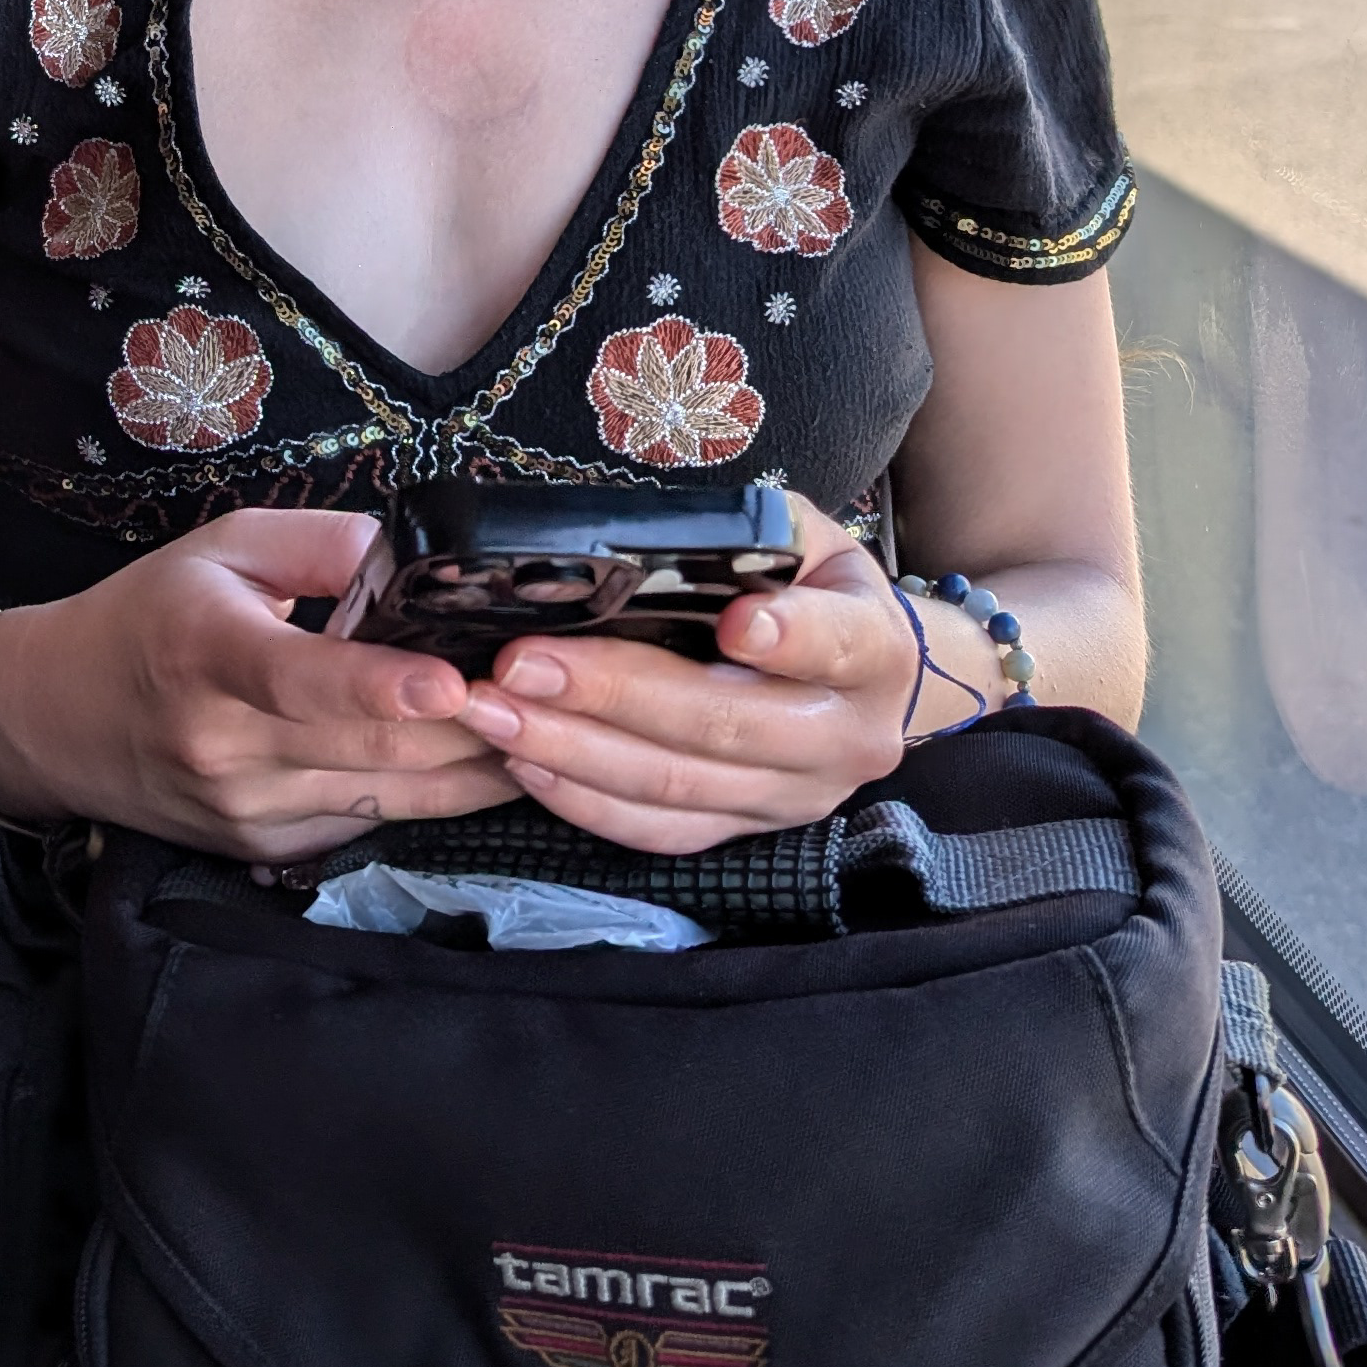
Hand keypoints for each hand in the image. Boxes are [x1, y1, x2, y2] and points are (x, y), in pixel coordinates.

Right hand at [0, 507, 518, 860]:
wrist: (56, 720)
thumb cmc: (150, 617)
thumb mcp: (221, 547)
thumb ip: (321, 545)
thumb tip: (417, 561)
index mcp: (206, 651)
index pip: (300, 680)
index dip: (380, 687)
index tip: (451, 683)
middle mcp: (223, 744)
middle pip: (372, 753)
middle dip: (475, 731)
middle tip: (554, 698)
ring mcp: (244, 811)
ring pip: (388, 801)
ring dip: (476, 773)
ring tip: (553, 735)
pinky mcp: (264, 852)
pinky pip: (368, 827)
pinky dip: (431, 799)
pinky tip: (485, 768)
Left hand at [454, 500, 915, 854]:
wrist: (870, 684)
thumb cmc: (817, 591)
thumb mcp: (808, 540)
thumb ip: (751, 533)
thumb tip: (650, 533)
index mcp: (873, 650)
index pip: (834, 644)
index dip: (786, 636)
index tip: (731, 621)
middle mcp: (844, 738)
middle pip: (723, 724)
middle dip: (612, 693)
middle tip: (520, 664)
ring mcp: (794, 797)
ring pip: (676, 787)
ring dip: (572, 751)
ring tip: (493, 712)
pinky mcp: (748, 831)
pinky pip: (660, 833)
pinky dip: (584, 801)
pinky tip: (524, 763)